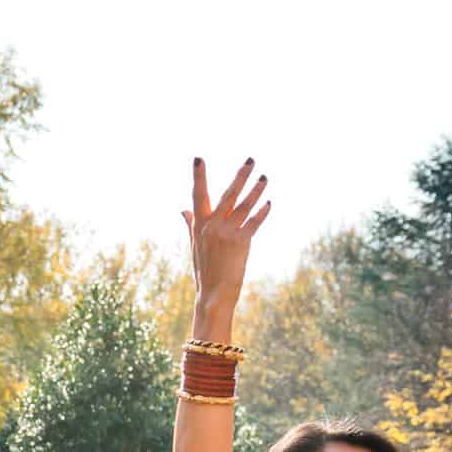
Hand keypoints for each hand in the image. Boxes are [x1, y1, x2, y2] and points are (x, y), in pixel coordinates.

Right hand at [182, 158, 269, 315]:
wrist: (214, 292)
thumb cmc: (204, 269)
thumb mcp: (195, 245)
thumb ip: (191, 224)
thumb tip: (183, 209)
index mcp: (199, 225)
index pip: (198, 195)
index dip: (198, 176)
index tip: (198, 158)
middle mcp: (212, 226)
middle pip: (228, 194)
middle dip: (240, 176)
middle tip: (250, 160)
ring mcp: (227, 233)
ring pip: (245, 205)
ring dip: (257, 190)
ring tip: (264, 178)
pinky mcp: (241, 241)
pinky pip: (254, 222)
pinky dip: (262, 212)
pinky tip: (268, 203)